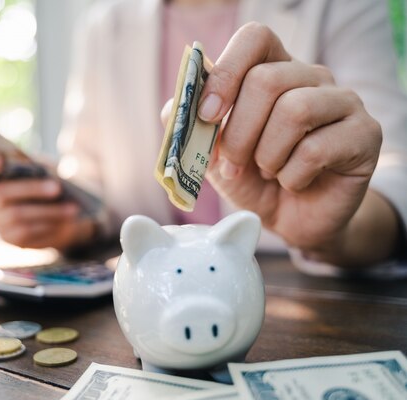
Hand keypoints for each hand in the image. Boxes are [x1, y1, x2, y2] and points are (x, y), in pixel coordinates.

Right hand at [0, 153, 94, 249]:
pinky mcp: (11, 238)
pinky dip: (48, 224)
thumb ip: (37, 167)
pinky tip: (67, 220)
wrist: (63, 214)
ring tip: (72, 208)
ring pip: (17, 214)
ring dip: (48, 211)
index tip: (0, 159)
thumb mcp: (44, 170)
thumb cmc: (49, 184)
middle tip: (56, 187)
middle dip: (31, 189)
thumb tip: (43, 171)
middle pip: (1, 193)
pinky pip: (27, 231)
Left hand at [187, 23, 395, 264]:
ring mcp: (343, 102)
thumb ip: (190, 126)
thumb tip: (177, 105)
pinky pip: (317, 149)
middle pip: (267, 79)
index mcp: (273, 69)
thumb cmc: (252, 179)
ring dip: (267, 155)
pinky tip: (294, 182)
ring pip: (295, 109)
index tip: (207, 114)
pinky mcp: (365, 134)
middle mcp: (311, 77)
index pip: (255, 38)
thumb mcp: (211, 154)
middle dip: (239, 132)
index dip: (226, 73)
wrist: (290, 220)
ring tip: (268, 172)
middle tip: (234, 164)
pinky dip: (292, 176)